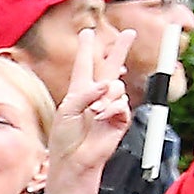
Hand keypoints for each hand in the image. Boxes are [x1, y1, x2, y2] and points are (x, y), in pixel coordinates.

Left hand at [43, 24, 132, 193]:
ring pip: (116, 86)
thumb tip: (107, 85)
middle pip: (110, 66)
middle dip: (119, 49)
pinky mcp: (119, 120)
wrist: (74, 161)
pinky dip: (111, 108)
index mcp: (79, 91)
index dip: (86, 48)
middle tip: (129, 33)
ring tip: (93, 111)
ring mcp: (110, 107)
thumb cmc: (65, 138)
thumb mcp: (67, 109)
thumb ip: (85, 92)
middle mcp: (96, 96)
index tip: (87, 32)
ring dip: (104, 96)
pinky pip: (122, 104)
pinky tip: (101, 116)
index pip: (84, 64)